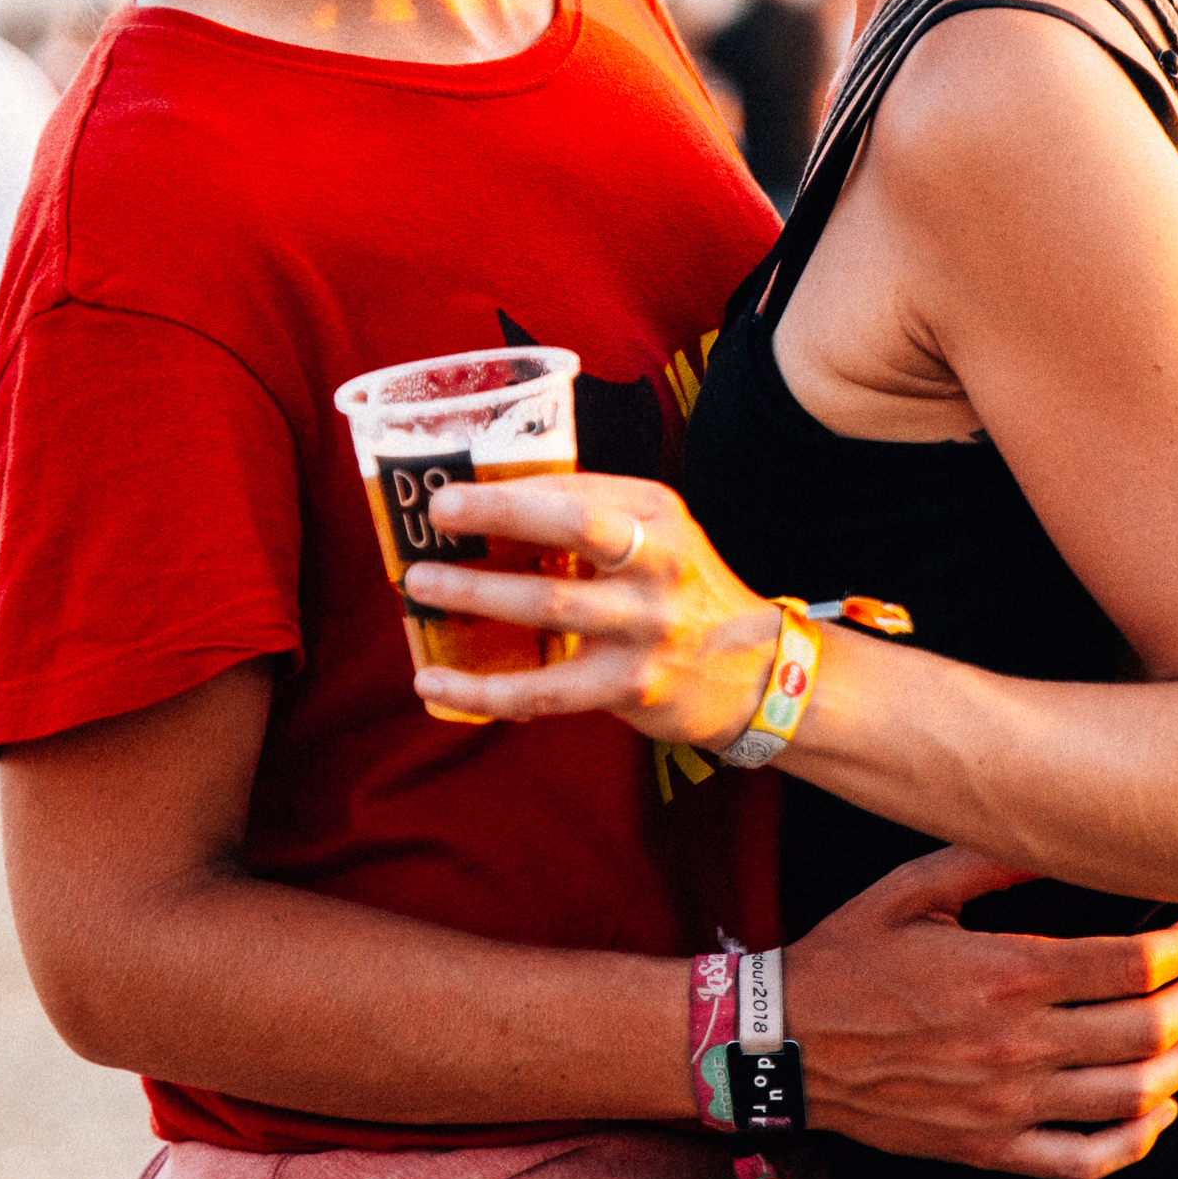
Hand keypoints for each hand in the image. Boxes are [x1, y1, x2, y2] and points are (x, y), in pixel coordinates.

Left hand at [412, 472, 779, 745]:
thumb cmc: (684, 592)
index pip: (576, 489)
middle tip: (437, 517)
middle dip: (499, 515)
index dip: (510, 490)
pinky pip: (542, 689)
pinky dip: (481, 687)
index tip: (450, 495)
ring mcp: (646, 626)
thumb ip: (595, 520)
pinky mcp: (630, 686)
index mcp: (657, 514)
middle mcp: (658, 562)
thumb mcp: (659, 537)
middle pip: (572, 528)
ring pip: (550, 604)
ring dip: (476, 593)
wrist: (755, 674)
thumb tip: (492, 507)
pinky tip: (434, 681)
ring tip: (422, 586)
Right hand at [788, 846, 1177, 1177]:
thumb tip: (1053, 835)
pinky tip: (1157, 1111)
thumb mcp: (910, 888)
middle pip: (1143, 1031)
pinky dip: (1138, 1140)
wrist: (787, 1043)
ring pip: (1130, 1097)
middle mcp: (1015, 1045)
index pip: (1127, 966)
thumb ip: (985, 861)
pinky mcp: (991, 1149)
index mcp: (1002, 974)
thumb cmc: (849, 956)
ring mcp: (1007, 1107)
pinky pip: (1086, 1160)